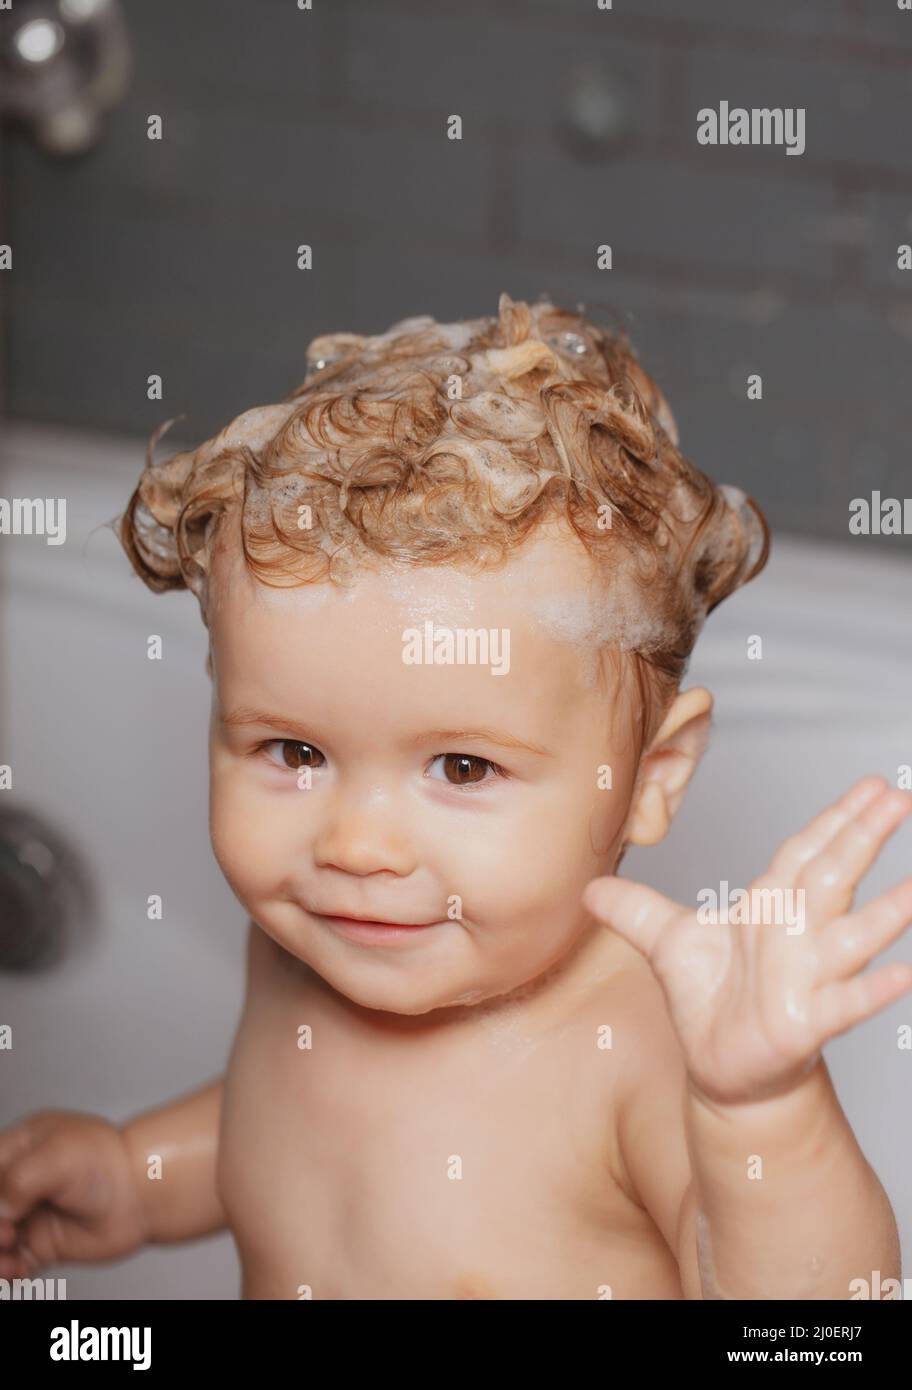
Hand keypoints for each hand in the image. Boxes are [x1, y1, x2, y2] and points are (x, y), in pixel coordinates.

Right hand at [0, 1110, 148, 1277]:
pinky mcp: (40, 1245)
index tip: (3, 1211)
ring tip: (11, 1260)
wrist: (143, 1194)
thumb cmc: (109, 1163)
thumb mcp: (58, 1156)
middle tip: (9, 1234)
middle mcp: (18, 1184)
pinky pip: (9, 1265)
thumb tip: (1, 1210)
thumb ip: (18, 1181)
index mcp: (18, 1149)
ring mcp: (28, 1216)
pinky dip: (7, 1274)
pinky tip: (19, 1271)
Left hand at [582, 776, 911, 1105]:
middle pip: (834, 876)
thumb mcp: (665, 943)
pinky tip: (904, 975)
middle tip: (901, 798)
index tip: (870, 784)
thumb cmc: (709, 1000)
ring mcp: (809, 978)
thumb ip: (632, 908)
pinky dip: (873, 990)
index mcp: (770, 907)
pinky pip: (846, 1004)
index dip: (835, 818)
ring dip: (888, 911)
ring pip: (853, 937)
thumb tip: (588, 883)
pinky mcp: (808, 1024)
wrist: (720, 1068)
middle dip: (863, 837)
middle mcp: (798, 935)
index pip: (806, 851)